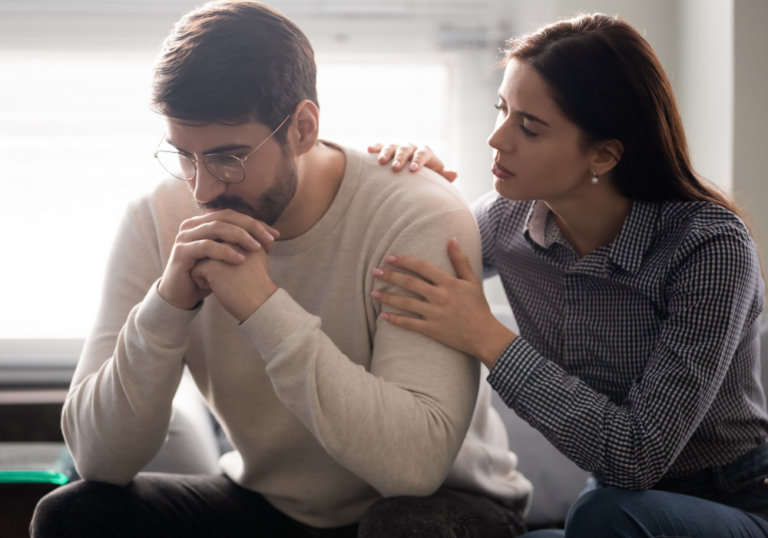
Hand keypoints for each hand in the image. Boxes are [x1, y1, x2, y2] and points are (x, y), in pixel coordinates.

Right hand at [158, 210, 278, 310]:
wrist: (183, 295)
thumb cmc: (208, 276)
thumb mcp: (229, 258)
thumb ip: (243, 245)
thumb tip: (271, 238)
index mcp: (204, 222)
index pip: (234, 215)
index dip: (255, 223)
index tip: (275, 235)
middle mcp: (193, 225)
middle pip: (226, 217)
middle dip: (250, 227)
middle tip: (268, 239)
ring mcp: (185, 237)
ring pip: (216, 228)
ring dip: (239, 236)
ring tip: (256, 248)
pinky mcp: (181, 252)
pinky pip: (205, 246)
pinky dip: (224, 251)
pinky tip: (240, 260)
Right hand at [367, 143, 457, 182]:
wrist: (415, 179)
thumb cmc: (427, 182)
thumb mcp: (436, 180)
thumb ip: (444, 176)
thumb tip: (454, 174)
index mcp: (425, 154)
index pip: (424, 153)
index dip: (419, 160)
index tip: (413, 170)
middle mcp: (412, 149)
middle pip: (407, 148)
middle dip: (401, 157)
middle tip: (395, 168)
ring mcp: (399, 149)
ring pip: (393, 146)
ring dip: (387, 152)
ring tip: (381, 162)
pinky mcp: (387, 151)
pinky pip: (381, 146)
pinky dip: (376, 147)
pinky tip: (369, 150)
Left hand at [370, 239, 514, 368]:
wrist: (484, 335)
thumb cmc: (478, 307)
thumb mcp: (472, 281)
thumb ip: (460, 260)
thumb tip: (452, 239)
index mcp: (448, 283)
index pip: (422, 267)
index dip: (404, 261)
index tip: (389, 258)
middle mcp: (440, 297)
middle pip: (410, 283)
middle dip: (390, 276)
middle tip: (374, 271)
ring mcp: (435, 314)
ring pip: (406, 303)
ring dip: (388, 297)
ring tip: (373, 292)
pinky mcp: (432, 329)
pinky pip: (410, 324)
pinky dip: (395, 320)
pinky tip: (382, 316)